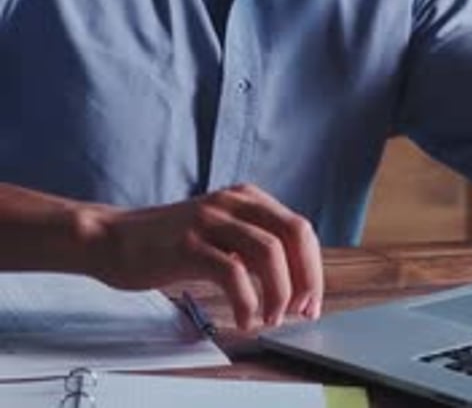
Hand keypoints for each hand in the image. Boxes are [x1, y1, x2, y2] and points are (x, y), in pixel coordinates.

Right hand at [84, 183, 322, 330]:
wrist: (113, 239)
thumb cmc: (166, 242)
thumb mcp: (217, 231)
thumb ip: (250, 242)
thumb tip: (292, 280)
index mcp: (244, 198)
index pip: (299, 228)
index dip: (313, 268)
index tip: (310, 301)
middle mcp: (232, 202)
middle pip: (293, 234)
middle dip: (305, 278)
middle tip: (299, 312)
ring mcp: (209, 221)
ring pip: (268, 252)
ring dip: (279, 292)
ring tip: (271, 318)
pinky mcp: (188, 244)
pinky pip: (232, 272)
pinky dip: (247, 302)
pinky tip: (244, 319)